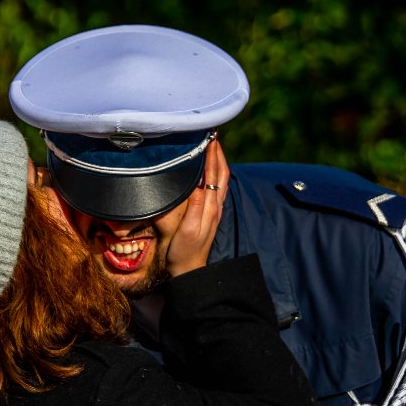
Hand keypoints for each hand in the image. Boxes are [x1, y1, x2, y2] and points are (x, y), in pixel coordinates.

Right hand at [166, 137, 229, 276]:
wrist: (189, 270)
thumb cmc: (183, 252)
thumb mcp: (187, 231)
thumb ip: (194, 207)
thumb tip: (198, 184)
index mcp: (210, 207)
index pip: (214, 174)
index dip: (213, 155)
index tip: (209, 136)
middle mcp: (215, 206)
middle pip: (221, 173)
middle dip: (218, 153)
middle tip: (212, 134)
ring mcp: (214, 210)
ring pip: (221, 180)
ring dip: (218, 161)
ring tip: (212, 146)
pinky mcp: (210, 215)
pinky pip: (216, 188)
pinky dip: (214, 173)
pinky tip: (209, 170)